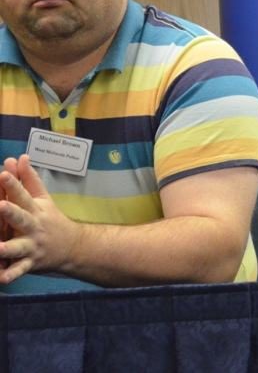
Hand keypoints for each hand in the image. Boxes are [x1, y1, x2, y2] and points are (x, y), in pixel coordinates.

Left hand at [0, 155, 82, 282]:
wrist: (73, 247)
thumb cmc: (51, 220)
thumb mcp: (43, 198)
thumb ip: (29, 179)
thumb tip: (19, 157)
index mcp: (35, 209)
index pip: (23, 194)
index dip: (13, 184)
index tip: (3, 173)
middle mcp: (34, 226)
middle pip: (21, 217)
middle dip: (10, 212)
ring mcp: (32, 246)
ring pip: (17, 247)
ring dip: (7, 248)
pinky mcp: (30, 263)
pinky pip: (19, 270)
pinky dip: (10, 275)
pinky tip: (1, 278)